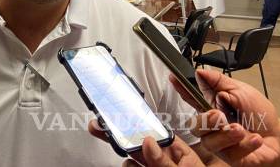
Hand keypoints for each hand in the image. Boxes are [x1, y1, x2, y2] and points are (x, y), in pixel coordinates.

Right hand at [88, 120, 203, 166]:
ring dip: (127, 162)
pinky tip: (130, 166)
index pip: (156, 134)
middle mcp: (165, 162)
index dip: (137, 123)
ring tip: (132, 165)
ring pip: (131, 162)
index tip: (118, 117)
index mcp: (181, 155)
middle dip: (119, 135)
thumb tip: (148, 141)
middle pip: (138, 144)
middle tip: (98, 126)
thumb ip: (166, 162)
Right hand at [170, 69, 279, 165]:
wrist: (278, 138)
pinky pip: (227, 152)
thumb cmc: (260, 114)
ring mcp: (218, 141)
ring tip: (241, 129)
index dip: (180, 88)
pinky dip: (243, 144)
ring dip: (226, 134)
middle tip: (220, 116)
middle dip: (205, 120)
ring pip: (208, 140)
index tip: (173, 78)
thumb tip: (200, 72)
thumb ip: (220, 82)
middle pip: (194, 124)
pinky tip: (254, 139)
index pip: (191, 97)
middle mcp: (212, 125)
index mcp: (211, 105)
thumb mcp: (242, 91)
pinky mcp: (228, 156)